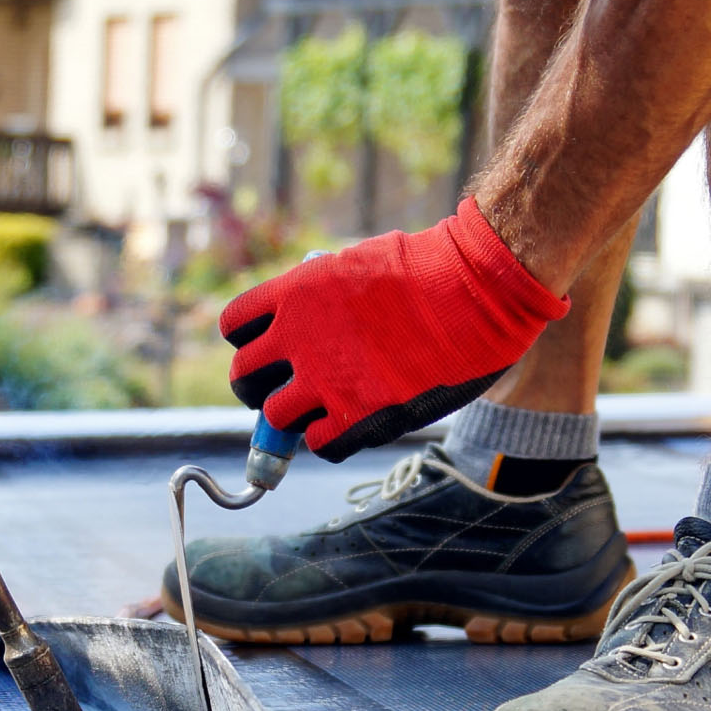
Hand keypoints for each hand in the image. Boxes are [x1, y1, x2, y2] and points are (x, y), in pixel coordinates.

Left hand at [220, 198, 569, 462]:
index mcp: (294, 293)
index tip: (270, 347)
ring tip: (323, 409)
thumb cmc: (430, 271)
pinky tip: (350, 424)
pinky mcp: (356, 416)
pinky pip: (319, 444)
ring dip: (294, 418)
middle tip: (285, 389)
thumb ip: (321, 298)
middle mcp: (297, 338)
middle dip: (259, 387)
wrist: (475, 291)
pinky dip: (329, 440)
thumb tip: (307, 322)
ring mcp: (324, 380)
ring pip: (275, 419)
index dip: (249, 341)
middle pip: (243, 378)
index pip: (234, 326)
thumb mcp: (356, 265)